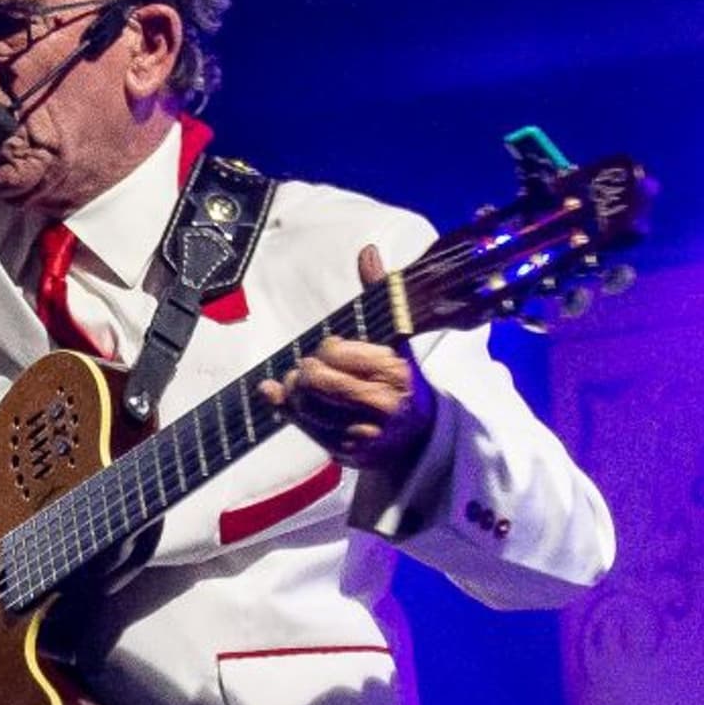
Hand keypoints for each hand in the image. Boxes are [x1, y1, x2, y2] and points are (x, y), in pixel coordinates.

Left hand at [264, 244, 439, 488]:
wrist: (419, 439)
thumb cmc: (401, 383)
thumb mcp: (396, 340)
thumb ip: (380, 295)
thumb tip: (367, 252)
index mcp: (396, 370)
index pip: (335, 351)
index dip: (326, 348)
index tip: (331, 350)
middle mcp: (383, 403)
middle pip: (316, 379)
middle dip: (305, 370)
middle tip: (308, 369)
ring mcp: (365, 431)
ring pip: (305, 403)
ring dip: (293, 391)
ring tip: (300, 385)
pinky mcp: (347, 452)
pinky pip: (303, 426)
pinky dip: (286, 410)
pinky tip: (284, 399)